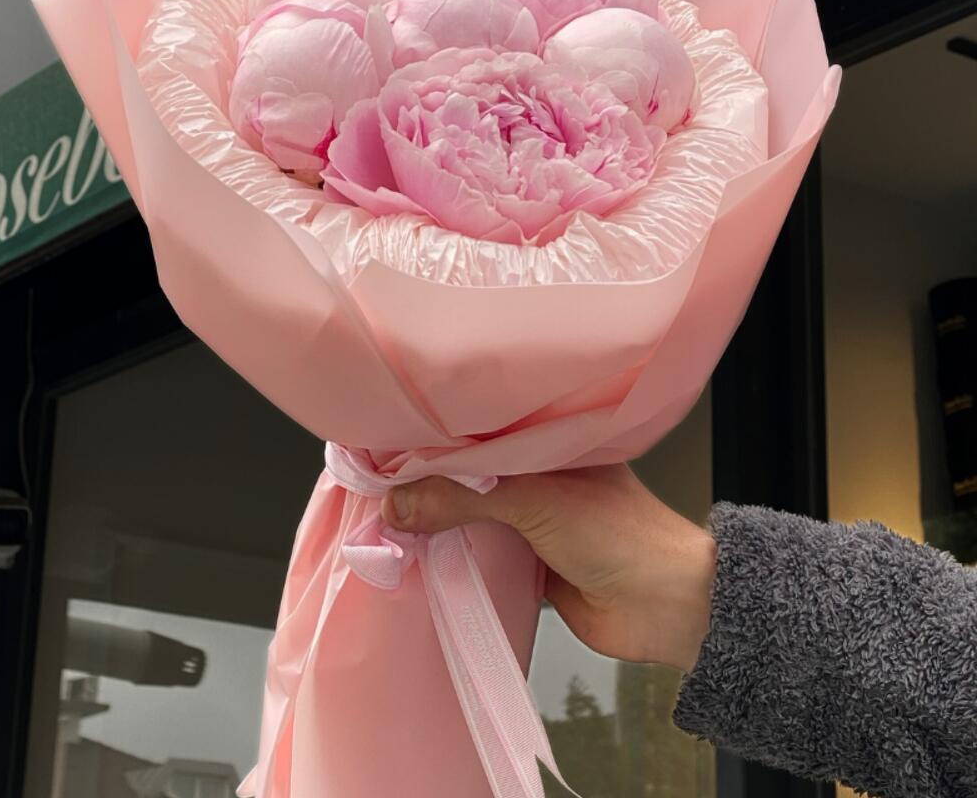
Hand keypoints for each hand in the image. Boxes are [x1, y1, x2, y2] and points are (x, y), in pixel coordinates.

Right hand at [380, 463, 715, 672]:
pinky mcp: (527, 560)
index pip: (474, 427)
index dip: (430, 433)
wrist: (666, 607)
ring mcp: (531, 517)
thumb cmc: (619, 534)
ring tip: (381, 514)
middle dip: (425, 477)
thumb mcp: (535, 500)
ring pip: (469, 510)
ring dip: (435, 518)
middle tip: (368, 480)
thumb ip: (464, 496)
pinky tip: (414, 552)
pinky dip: (450, 554)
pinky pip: (478, 552)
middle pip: (466, 470)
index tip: (379, 441)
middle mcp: (535, 472)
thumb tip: (392, 503)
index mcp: (544, 439)